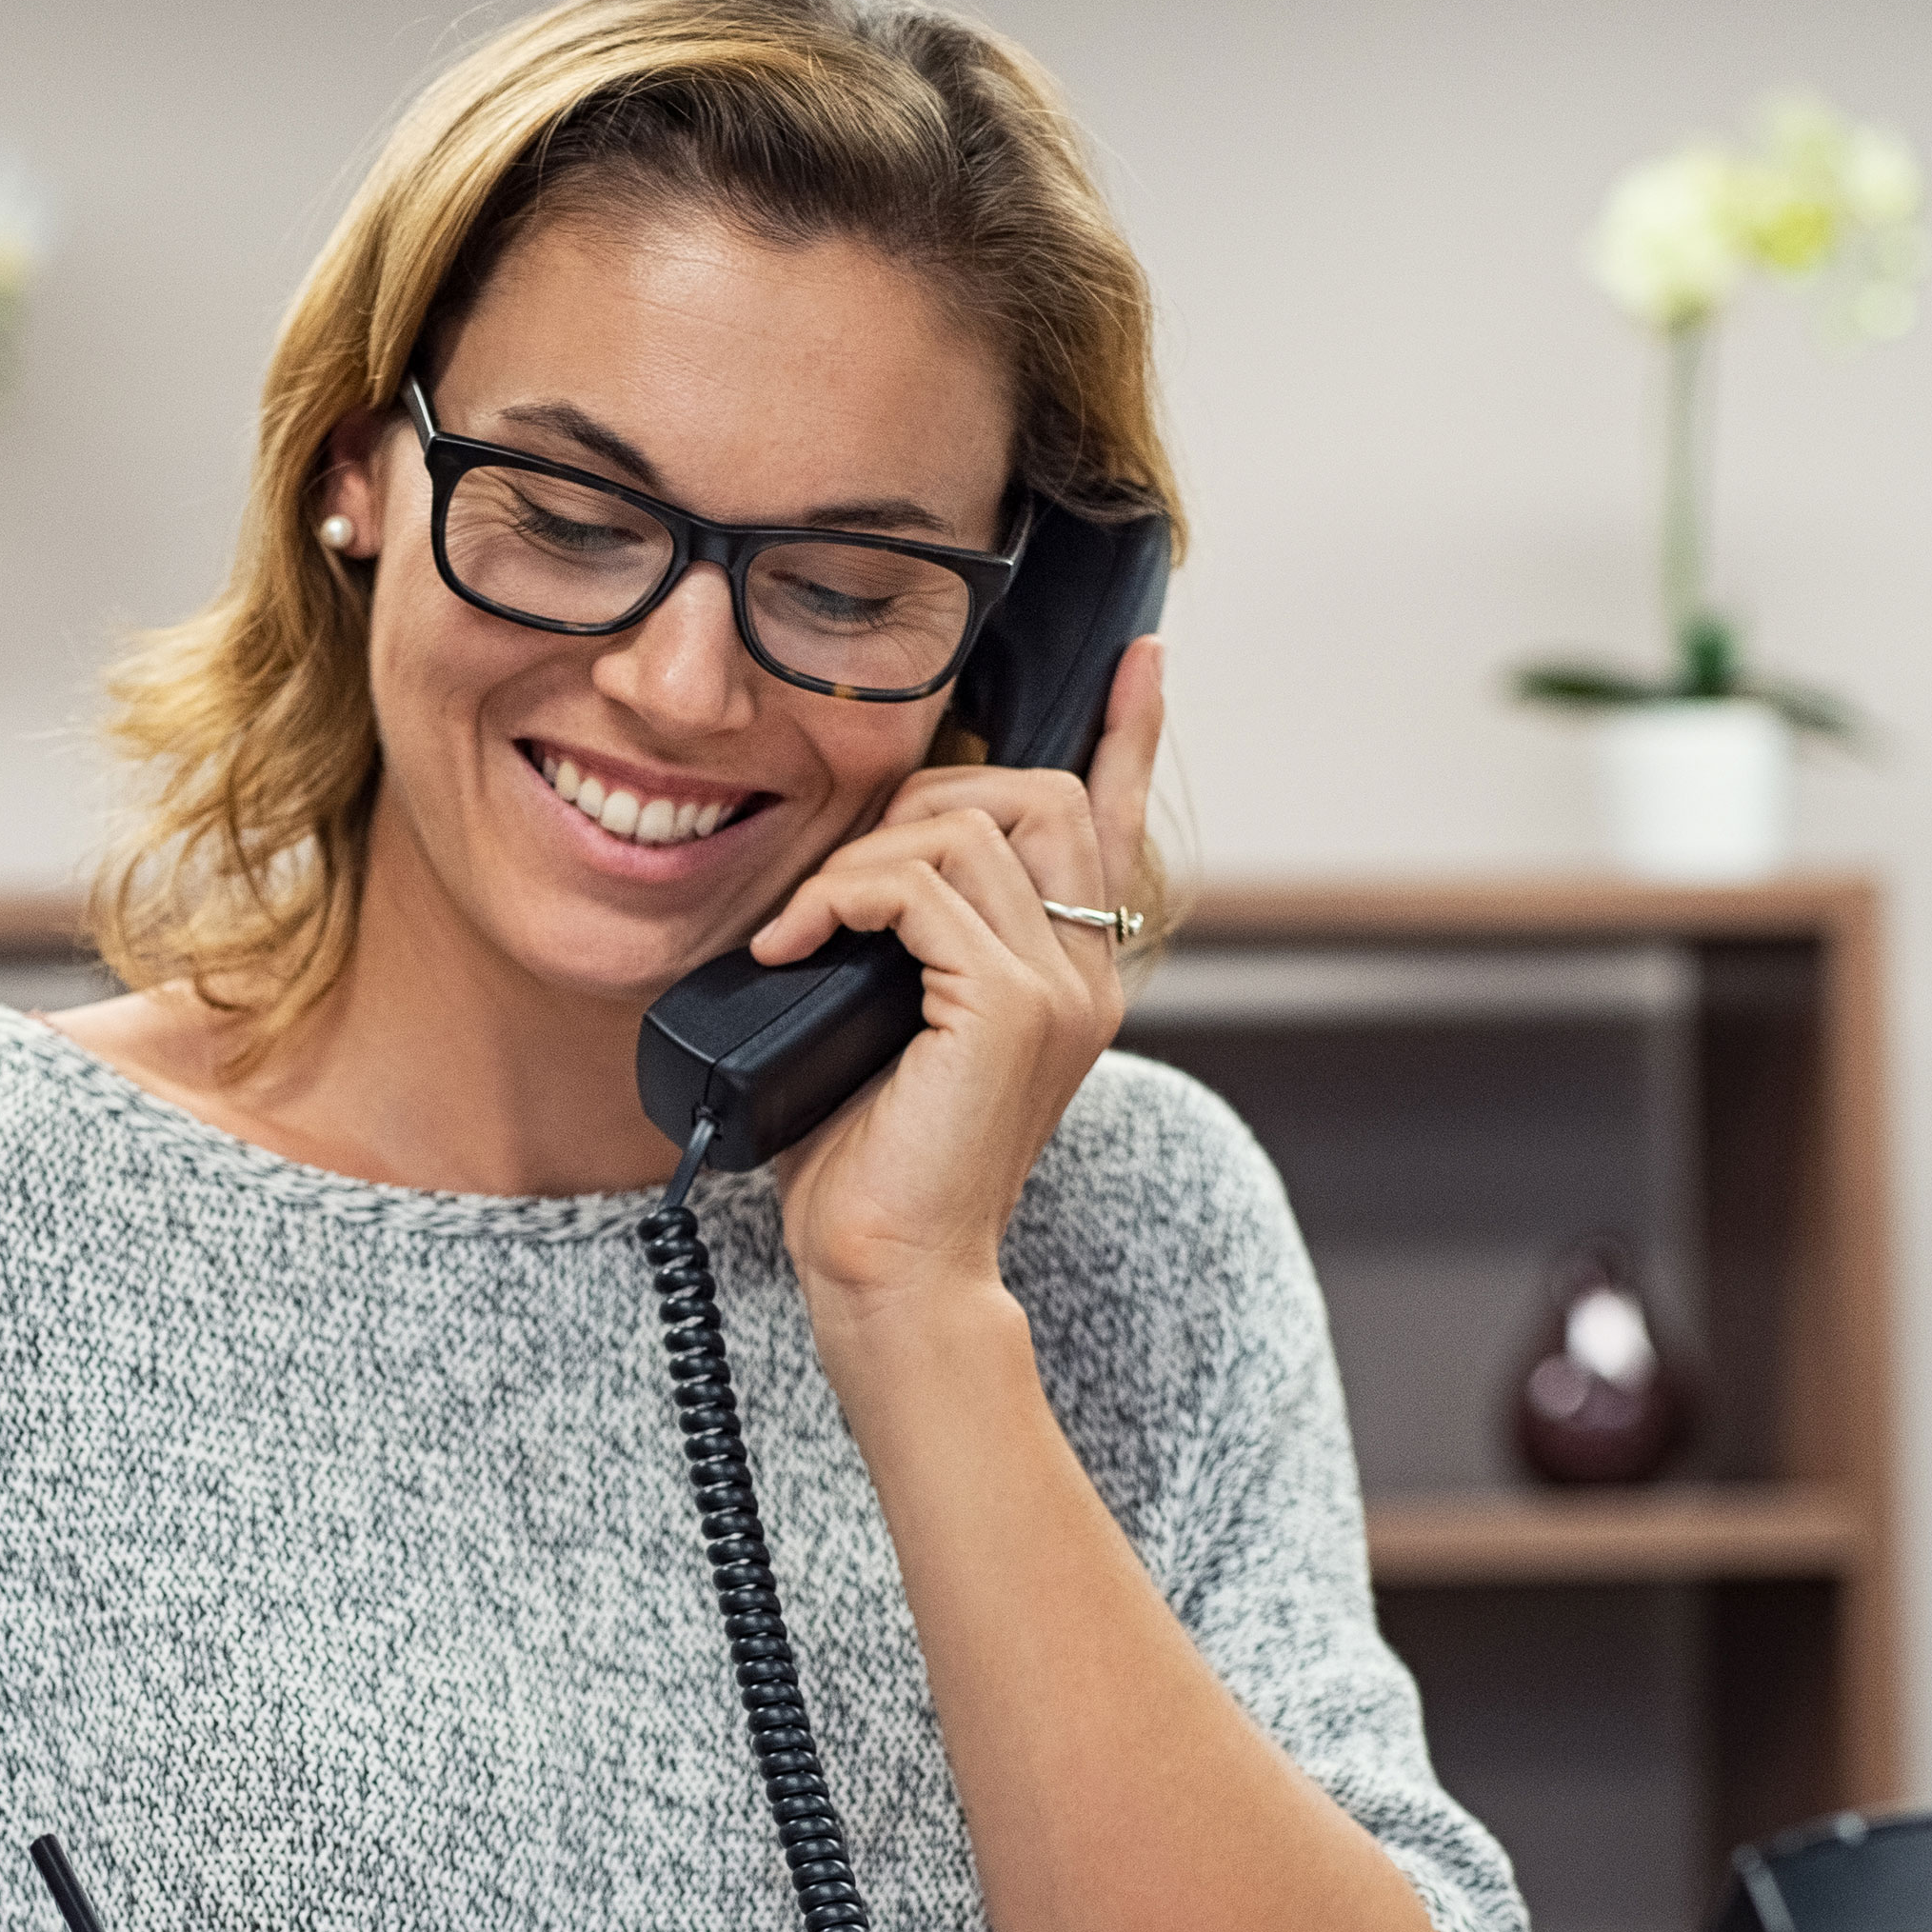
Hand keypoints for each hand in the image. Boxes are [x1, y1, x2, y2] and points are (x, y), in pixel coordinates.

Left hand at [743, 634, 1166, 1311]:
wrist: (889, 1273)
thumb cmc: (871, 1166)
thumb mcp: (889, 1026)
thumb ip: (909, 946)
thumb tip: (850, 876)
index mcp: (1070, 972)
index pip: (1116, 823)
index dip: (1131, 732)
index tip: (1139, 657)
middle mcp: (1085, 971)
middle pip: (1041, 790)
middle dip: (929, 794)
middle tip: (844, 874)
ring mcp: (1058, 986)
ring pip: (970, 826)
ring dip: (863, 855)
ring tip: (804, 928)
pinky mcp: (1009, 1007)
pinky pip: (918, 884)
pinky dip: (838, 897)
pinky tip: (792, 948)